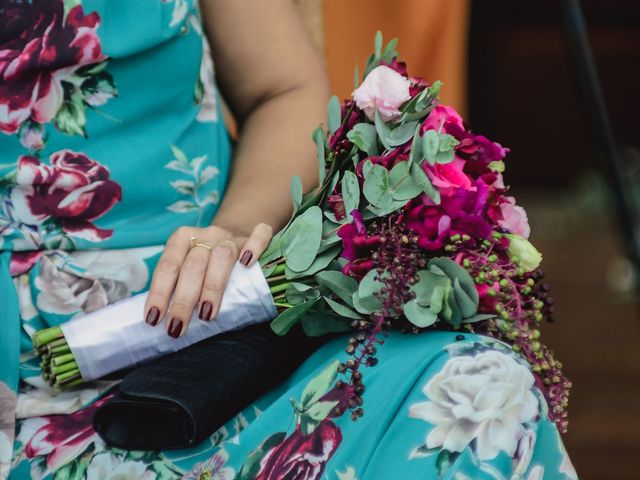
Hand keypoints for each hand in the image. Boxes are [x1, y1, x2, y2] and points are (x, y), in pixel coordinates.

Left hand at [144, 223, 272, 337]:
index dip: (160, 293)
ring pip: (223, 256)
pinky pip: (258, 237)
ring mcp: (231, 235)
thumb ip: (178, 284)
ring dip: (213, 287)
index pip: (168, 266)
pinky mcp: (256, 236)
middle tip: (178, 326)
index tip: (155, 319)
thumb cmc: (206, 261)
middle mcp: (206, 235)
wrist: (236, 233)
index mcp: (182, 239)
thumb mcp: (187, 266)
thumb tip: (163, 320)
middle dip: (183, 299)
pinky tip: (249, 263)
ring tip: (206, 315)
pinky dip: (254, 248)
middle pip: (193, 266)